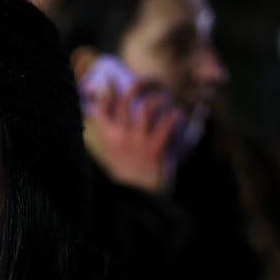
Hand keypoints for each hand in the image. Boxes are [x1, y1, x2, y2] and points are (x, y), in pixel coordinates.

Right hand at [83, 78, 184, 194]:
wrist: (138, 201)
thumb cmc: (128, 178)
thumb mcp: (114, 157)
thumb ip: (113, 138)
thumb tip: (115, 122)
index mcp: (108, 139)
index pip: (101, 108)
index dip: (107, 91)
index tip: (112, 78)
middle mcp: (121, 138)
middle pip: (125, 99)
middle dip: (138, 85)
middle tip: (149, 82)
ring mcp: (137, 143)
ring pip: (147, 107)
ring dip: (159, 98)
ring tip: (166, 99)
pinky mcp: (155, 150)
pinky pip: (167, 123)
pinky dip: (174, 116)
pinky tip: (177, 116)